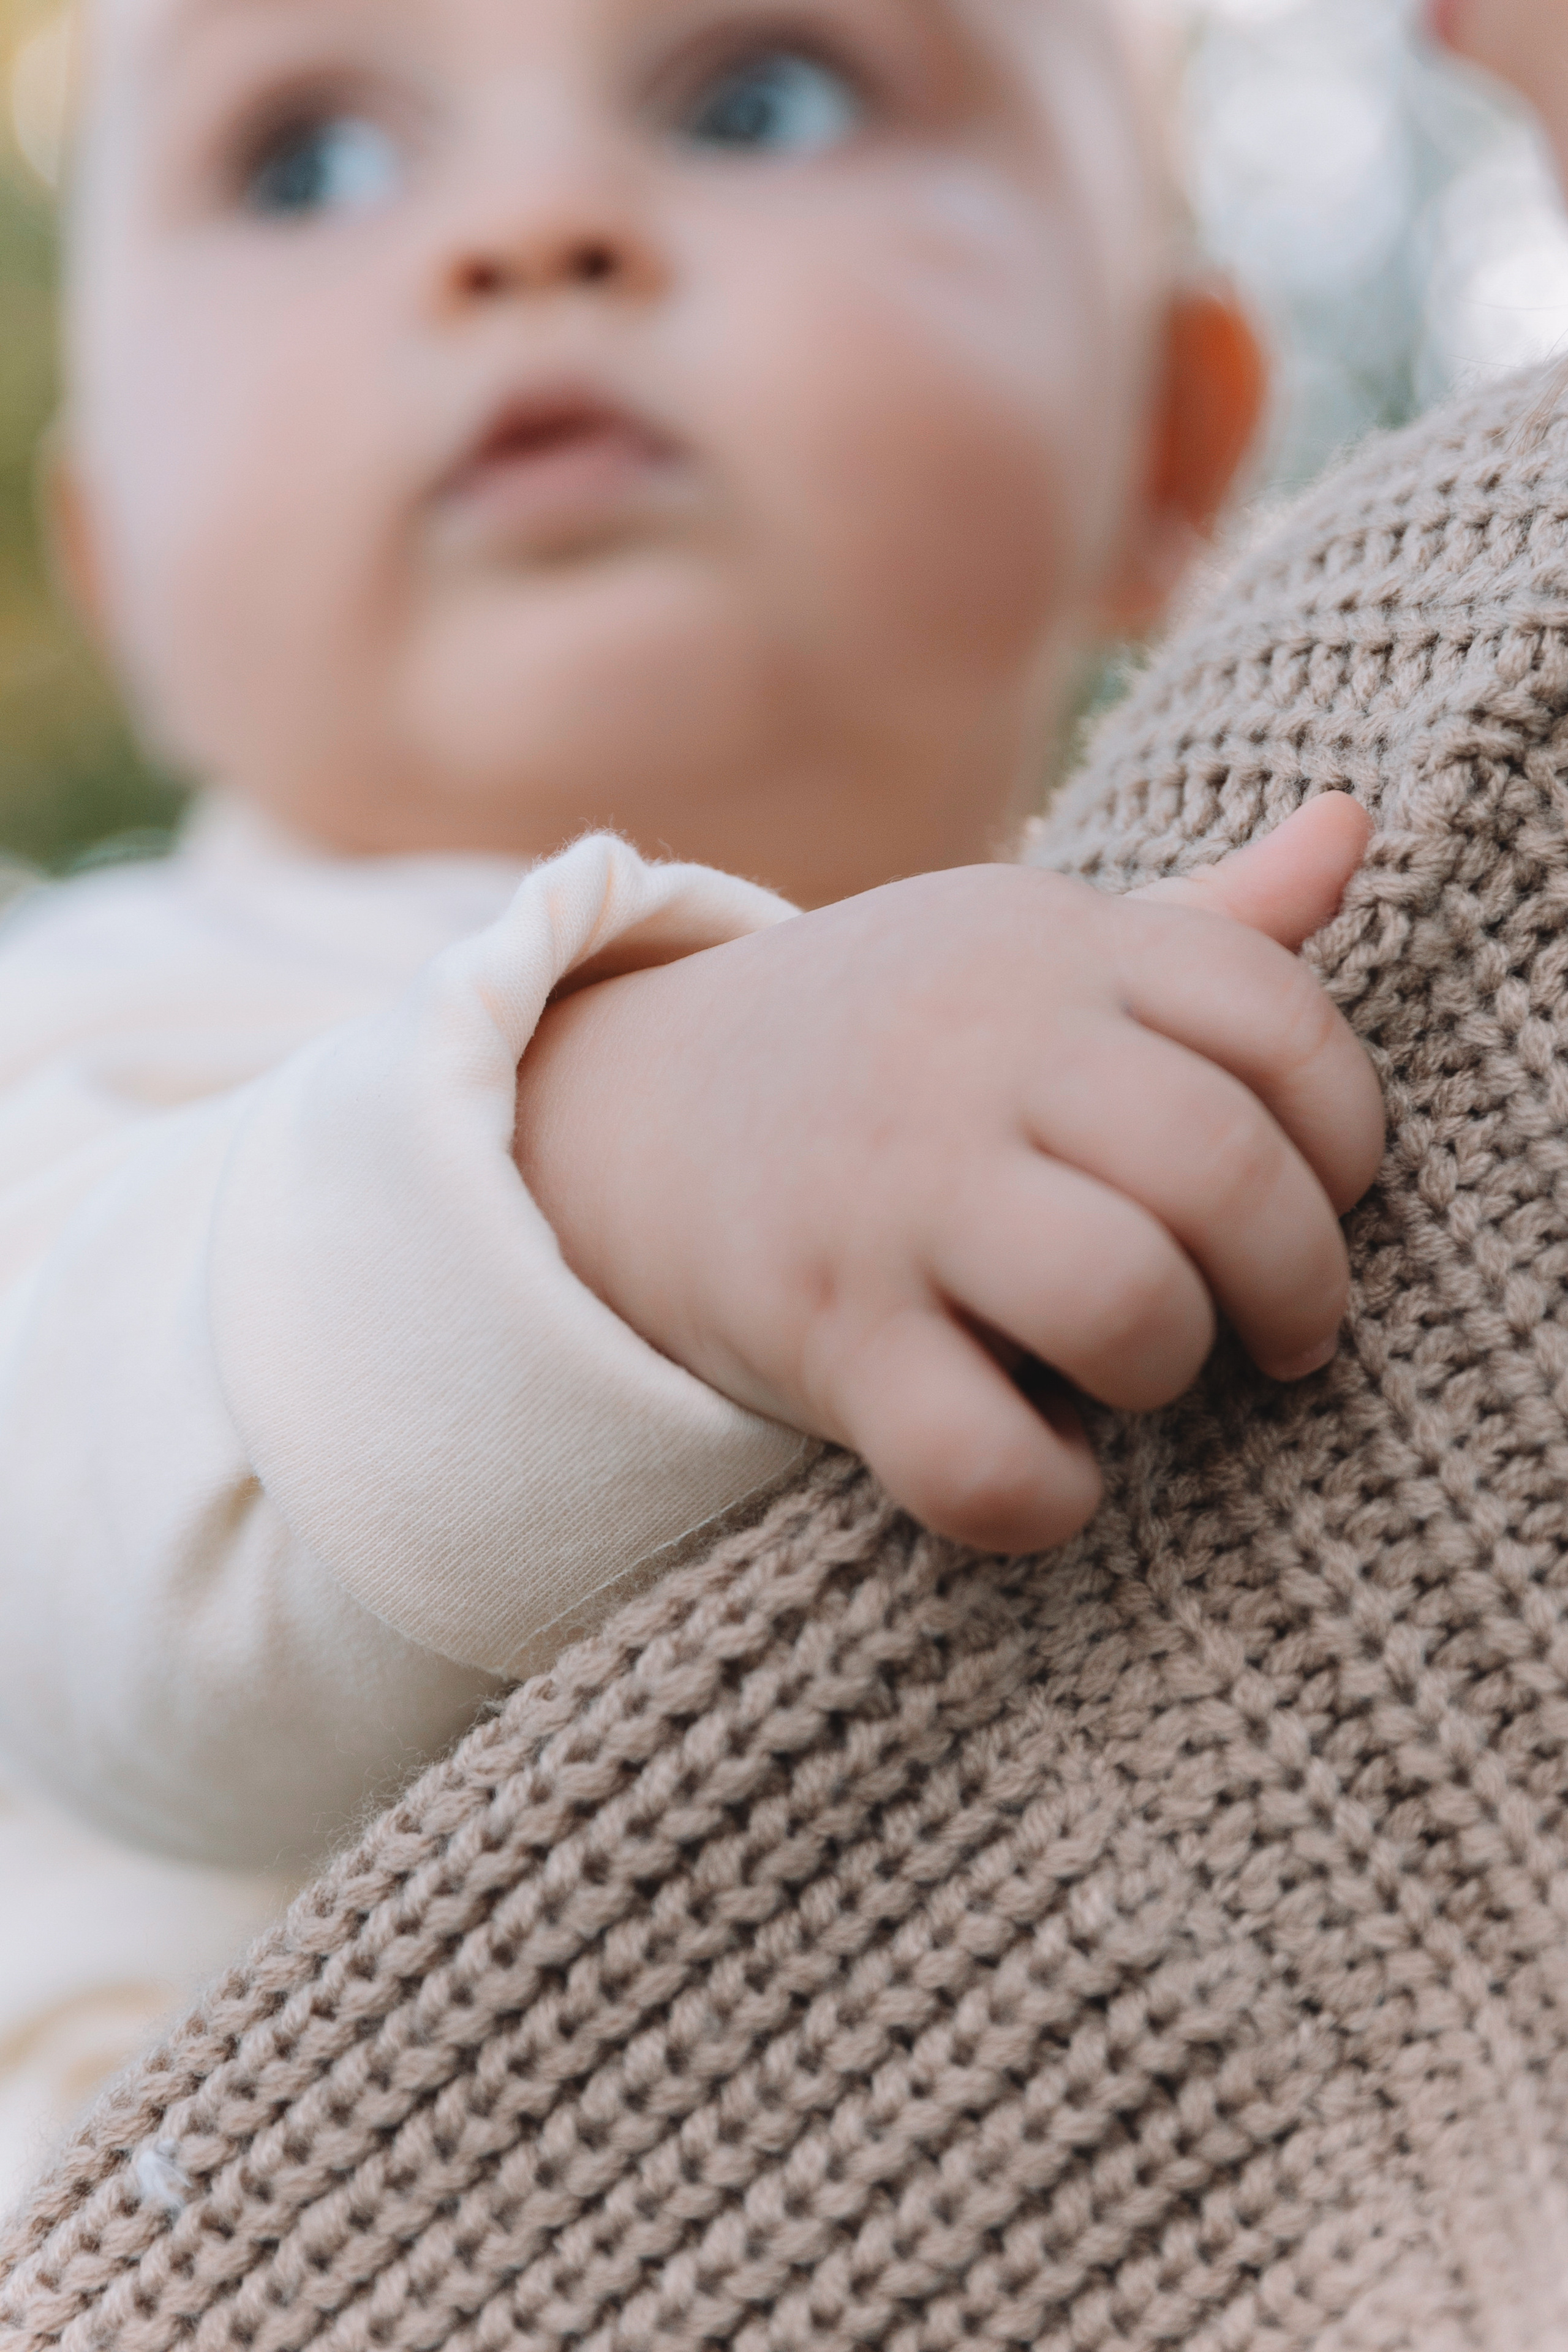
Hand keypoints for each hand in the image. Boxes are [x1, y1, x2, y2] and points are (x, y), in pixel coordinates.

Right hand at [515, 797, 1383, 1553]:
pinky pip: (981, 1457)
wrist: (634, 1106)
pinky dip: (1050, 1496)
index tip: (1324, 1194)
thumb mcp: (1028, 949)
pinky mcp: (825, 1331)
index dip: (1348, 1135)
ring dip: (1172, 1369)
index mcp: (1049, 949)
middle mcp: (974, 1055)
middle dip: (1300, 1283)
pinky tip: (1054, 1468)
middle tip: (1285, 1332)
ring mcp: (893, 1194)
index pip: (1280, 1020)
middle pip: (1222, 1168)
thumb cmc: (894, 1041)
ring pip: (1123, 1305)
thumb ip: (1205, 920)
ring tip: (1145, 1370)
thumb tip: (1354, 825)